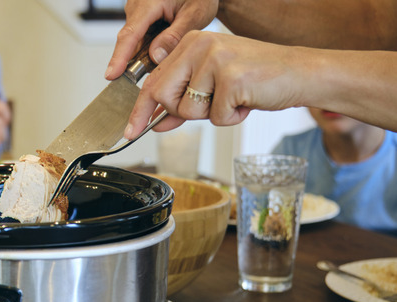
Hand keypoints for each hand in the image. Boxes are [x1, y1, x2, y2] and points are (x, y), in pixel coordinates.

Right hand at [105, 0, 217, 79]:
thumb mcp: (195, 14)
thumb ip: (175, 36)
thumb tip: (155, 56)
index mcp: (148, 2)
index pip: (130, 34)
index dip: (119, 57)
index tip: (112, 75)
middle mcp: (137, 4)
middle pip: (131, 40)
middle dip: (141, 59)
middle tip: (162, 68)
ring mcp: (135, 8)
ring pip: (135, 39)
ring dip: (148, 50)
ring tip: (171, 45)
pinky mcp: (138, 13)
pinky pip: (139, 34)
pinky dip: (150, 43)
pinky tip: (166, 40)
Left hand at [125, 31, 310, 136]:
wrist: (300, 73)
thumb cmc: (257, 79)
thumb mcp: (213, 89)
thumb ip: (183, 102)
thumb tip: (156, 121)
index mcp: (189, 43)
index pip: (153, 82)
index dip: (140, 110)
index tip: (129, 130)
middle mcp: (198, 45)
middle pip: (163, 96)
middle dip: (182, 112)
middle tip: (211, 104)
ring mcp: (215, 60)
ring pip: (188, 110)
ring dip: (212, 114)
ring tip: (234, 98)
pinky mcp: (232, 77)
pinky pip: (216, 116)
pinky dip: (232, 118)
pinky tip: (246, 101)